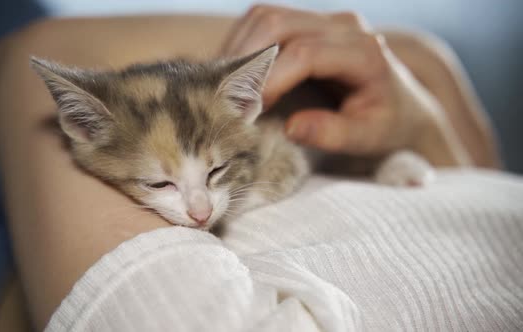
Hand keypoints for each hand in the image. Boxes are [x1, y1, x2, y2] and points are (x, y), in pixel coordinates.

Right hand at [222, 5, 469, 165]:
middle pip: (278, 22)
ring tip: (225, 86)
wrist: (404, 105)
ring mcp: (324, 20)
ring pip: (266, 15)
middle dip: (245, 59)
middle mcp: (343, 26)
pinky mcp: (307, 24)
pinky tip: (235, 74)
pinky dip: (243, 44)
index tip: (247, 112)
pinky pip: (264, 22)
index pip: (305, 53)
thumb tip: (291, 127)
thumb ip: (334, 133)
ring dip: (239, 48)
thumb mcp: (369, 137)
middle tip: (226, 98)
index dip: (269, 80)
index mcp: (363, 52)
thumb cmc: (387, 124)